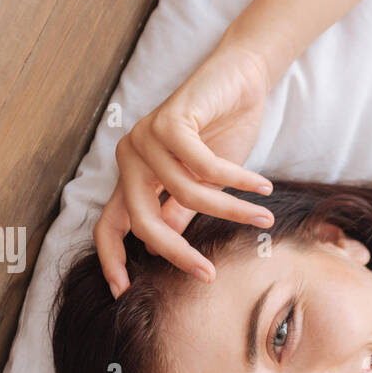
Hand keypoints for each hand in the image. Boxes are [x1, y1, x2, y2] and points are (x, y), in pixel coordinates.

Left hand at [94, 38, 277, 295]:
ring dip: (230, 211)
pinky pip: (205, 168)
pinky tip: (261, 186)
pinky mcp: (170, 120)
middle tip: (208, 275)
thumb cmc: (223, 132)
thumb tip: (160, 247)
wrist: (240, 80)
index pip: (109, 225)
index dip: (112, 260)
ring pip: (186, 194)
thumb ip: (179, 211)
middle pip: (142, 221)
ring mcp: (146, 136)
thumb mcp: (201, 183)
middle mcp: (131, 156)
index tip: (123, 292)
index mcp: (133, 175)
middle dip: (176, 253)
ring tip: (262, 218)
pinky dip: (238, 181)